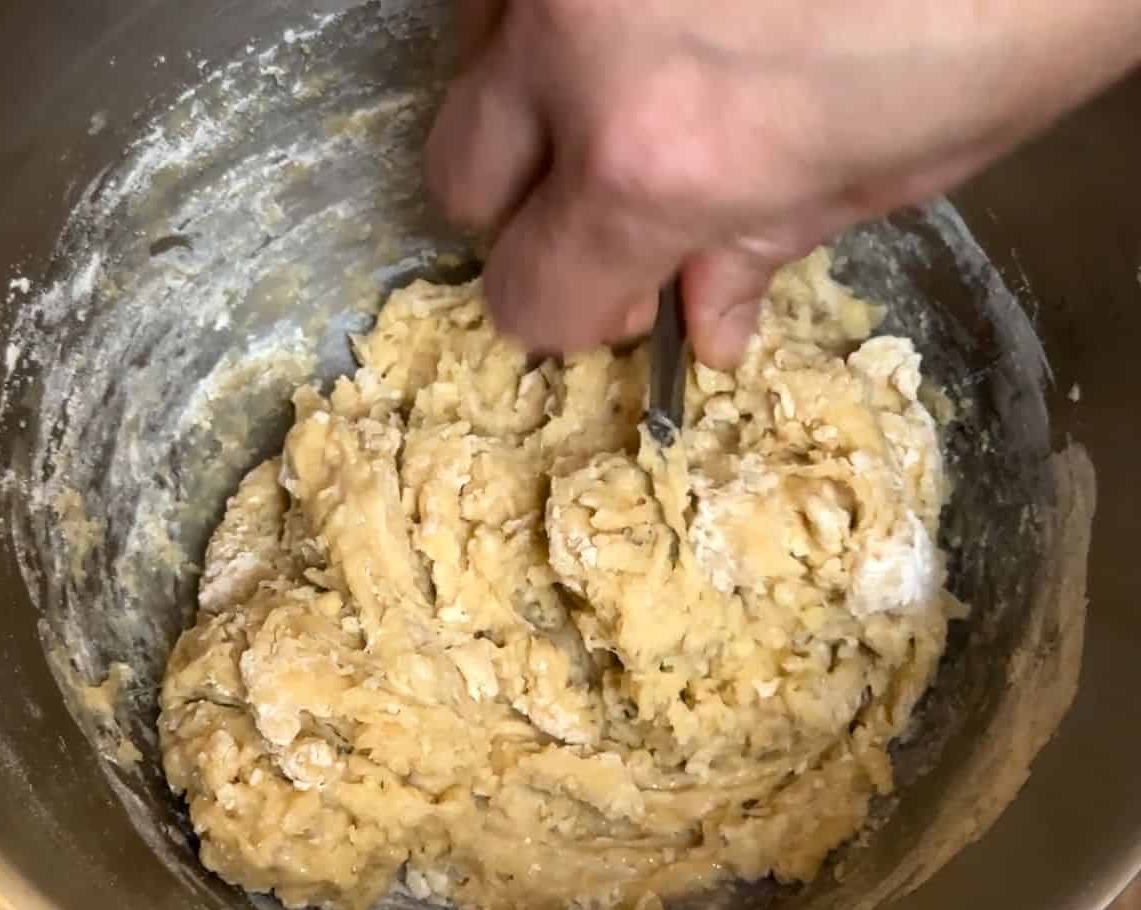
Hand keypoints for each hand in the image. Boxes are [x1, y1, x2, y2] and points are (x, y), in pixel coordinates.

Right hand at [427, 0, 1140, 364]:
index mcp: (656, 160)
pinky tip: (635, 15)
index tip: (622, 295)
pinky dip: (551, 13)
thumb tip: (696, 324)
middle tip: (612, 194)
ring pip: (469, 60)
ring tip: (631, 85)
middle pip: (462, 178)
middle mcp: (575, 49)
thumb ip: (754, 253)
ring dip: (529, 97)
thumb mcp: (883, 176)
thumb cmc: (1002, 17)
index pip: (527, 294)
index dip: (571, 313)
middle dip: (530, 207)